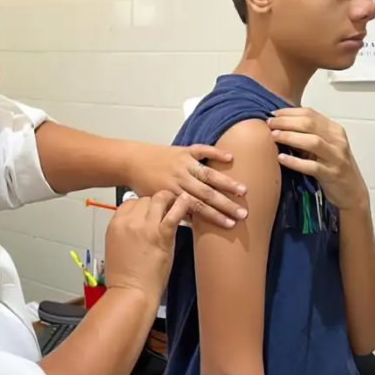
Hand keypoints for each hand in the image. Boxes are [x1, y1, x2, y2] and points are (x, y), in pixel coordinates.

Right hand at [104, 191, 191, 298]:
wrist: (131, 291)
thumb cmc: (124, 276)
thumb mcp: (117, 246)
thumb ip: (126, 231)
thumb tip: (137, 223)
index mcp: (115, 224)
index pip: (130, 202)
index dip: (141, 205)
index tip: (148, 210)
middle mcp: (129, 222)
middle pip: (144, 199)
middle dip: (154, 203)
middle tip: (163, 210)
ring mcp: (145, 226)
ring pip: (158, 200)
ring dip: (167, 200)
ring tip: (175, 204)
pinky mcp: (161, 234)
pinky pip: (174, 213)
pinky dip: (182, 205)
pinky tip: (186, 201)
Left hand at [126, 144, 247, 228]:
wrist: (131, 161)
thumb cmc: (142, 184)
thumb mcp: (155, 202)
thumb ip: (173, 210)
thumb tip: (195, 222)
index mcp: (173, 193)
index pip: (198, 207)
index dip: (215, 217)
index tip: (230, 224)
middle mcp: (180, 178)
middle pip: (207, 193)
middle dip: (226, 204)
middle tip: (244, 213)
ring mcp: (183, 163)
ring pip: (208, 174)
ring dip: (226, 182)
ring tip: (243, 191)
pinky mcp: (183, 150)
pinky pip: (201, 150)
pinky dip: (215, 152)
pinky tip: (230, 157)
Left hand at [267, 108, 368, 210]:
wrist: (352, 192)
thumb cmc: (333, 167)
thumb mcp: (324, 147)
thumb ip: (309, 135)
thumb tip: (280, 125)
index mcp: (335, 130)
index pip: (310, 113)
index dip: (289, 112)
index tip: (273, 114)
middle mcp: (337, 141)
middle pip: (309, 124)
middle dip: (286, 122)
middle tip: (269, 124)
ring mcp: (336, 158)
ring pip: (312, 141)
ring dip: (290, 137)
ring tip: (273, 136)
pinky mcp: (332, 174)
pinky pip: (312, 166)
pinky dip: (295, 162)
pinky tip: (281, 158)